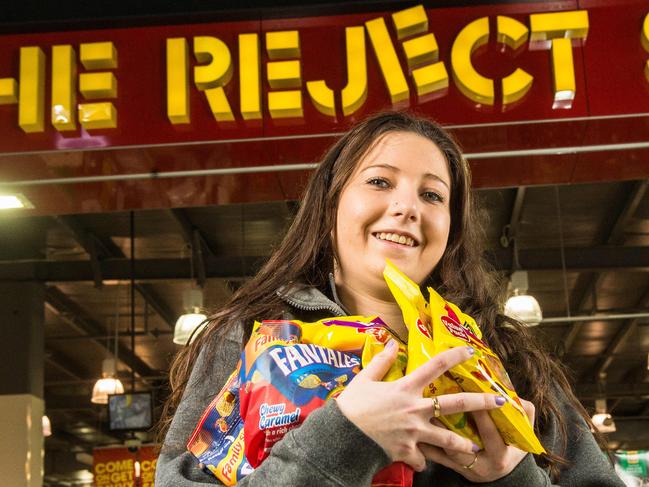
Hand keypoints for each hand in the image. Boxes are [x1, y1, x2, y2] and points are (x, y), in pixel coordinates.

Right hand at [336, 343, 504, 471]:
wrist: (342, 437)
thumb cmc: (352, 406)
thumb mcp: (364, 379)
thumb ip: (380, 362)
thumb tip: (390, 343)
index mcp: (405, 388)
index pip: (434, 366)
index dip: (454, 356)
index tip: (470, 351)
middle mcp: (415, 409)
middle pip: (455, 404)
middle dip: (480, 402)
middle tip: (500, 402)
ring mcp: (414, 432)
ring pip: (447, 440)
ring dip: (462, 445)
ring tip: (474, 449)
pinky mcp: (408, 451)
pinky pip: (421, 459)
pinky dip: (421, 460)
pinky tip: (421, 461)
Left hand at [421, 398, 535, 481]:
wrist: (499, 475)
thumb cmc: (511, 447)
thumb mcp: (522, 433)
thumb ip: (524, 412)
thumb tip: (513, 394)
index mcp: (499, 455)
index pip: (490, 435)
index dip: (482, 417)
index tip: (472, 396)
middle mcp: (480, 465)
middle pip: (461, 446)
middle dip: (449, 425)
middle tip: (438, 402)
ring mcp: (463, 468)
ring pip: (444, 452)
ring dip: (432, 433)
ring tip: (421, 414)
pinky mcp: (450, 468)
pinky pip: (434, 458)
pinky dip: (424, 443)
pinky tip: (414, 429)